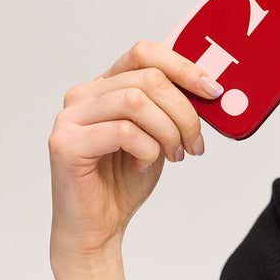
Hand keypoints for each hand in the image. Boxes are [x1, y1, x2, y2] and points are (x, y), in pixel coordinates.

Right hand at [48, 40, 222, 260]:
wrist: (99, 226)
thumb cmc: (126, 180)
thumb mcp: (160, 135)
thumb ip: (172, 109)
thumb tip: (211, 89)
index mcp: (106, 85)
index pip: (145, 53)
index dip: (184, 67)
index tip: (213, 91)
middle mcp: (84, 94)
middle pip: (148, 79)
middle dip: (184, 112)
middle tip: (194, 143)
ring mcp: (70, 117)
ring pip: (137, 102)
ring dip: (168, 132)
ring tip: (173, 156)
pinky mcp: (65, 143)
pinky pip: (124, 132)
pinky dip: (147, 151)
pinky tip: (142, 166)